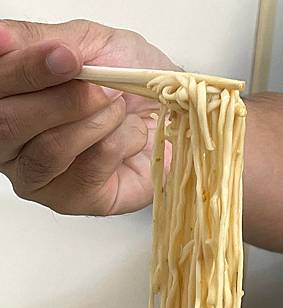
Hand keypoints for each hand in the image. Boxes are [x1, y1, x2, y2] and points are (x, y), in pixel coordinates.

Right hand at [0, 19, 175, 214]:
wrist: (174, 111)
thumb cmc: (128, 82)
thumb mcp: (85, 43)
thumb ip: (38, 39)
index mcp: (5, 101)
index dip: (25, 70)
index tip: (65, 56)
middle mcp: (12, 145)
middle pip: (8, 124)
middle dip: (65, 100)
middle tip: (104, 88)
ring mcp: (41, 178)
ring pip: (51, 150)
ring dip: (97, 121)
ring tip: (120, 109)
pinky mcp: (76, 201)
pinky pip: (90, 169)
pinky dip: (121, 142)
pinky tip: (130, 135)